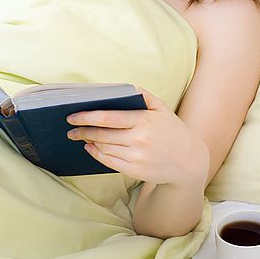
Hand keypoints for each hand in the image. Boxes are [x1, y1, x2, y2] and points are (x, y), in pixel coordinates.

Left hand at [66, 87, 209, 185]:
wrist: (188, 161)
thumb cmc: (173, 131)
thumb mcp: (163, 109)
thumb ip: (143, 96)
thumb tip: (123, 88)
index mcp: (144, 120)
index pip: (109, 118)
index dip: (87, 117)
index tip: (72, 116)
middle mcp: (140, 139)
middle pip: (102, 134)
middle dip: (83, 131)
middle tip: (71, 128)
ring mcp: (137, 157)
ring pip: (104, 148)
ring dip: (89, 142)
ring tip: (80, 136)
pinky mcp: (135, 170)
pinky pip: (109, 162)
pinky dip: (97, 154)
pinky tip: (91, 148)